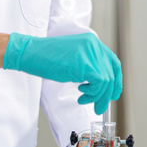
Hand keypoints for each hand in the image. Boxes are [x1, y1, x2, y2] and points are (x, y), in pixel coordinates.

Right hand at [2, 33, 121, 113]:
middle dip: (106, 93)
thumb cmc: (46, 57)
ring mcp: (91, 53)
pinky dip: (93, 93)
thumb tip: (101, 83)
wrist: (31, 53)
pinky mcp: (85, 63)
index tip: (113, 93)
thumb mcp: (73, 58)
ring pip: (107, 80)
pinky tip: (81, 94)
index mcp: (92, 42)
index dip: (116, 80)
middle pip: (112, 73)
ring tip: (84, 99)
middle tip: (97, 105)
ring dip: (97, 96)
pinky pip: (100, 83)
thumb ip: (88, 65)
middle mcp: (95, 45)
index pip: (113, 62)